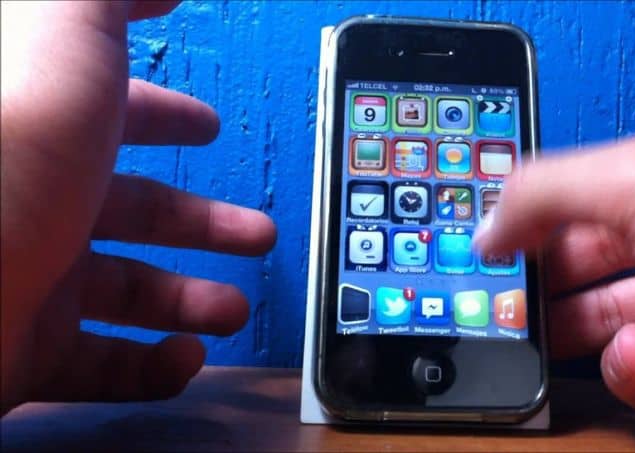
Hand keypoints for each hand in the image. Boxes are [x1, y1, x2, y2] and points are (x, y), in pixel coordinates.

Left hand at [1, 2, 274, 414]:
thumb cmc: (8, 153)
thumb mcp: (62, 36)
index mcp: (48, 130)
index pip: (115, 118)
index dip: (166, 118)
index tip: (208, 125)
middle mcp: (35, 202)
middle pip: (135, 213)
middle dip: (203, 222)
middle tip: (255, 235)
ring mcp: (26, 281)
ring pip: (125, 296)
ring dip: (190, 302)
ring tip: (231, 310)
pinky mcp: (22, 354)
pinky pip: (98, 368)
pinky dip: (150, 367)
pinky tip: (187, 358)